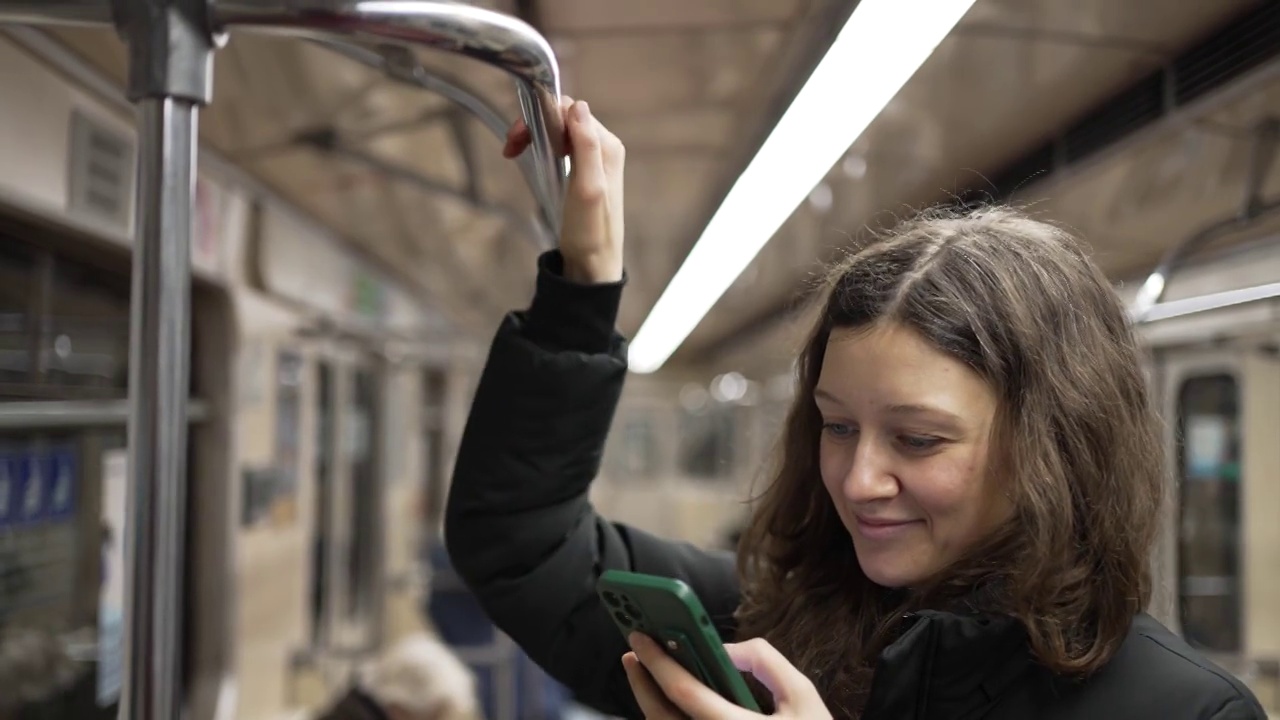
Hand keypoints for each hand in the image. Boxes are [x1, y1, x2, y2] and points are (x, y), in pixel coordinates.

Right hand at [504, 96, 624, 283]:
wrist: (592, 265)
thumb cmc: (590, 232)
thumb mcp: (587, 189)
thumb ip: (586, 147)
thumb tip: (577, 107)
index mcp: (607, 146)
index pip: (570, 110)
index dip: (542, 117)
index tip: (518, 139)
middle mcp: (603, 147)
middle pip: (564, 117)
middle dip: (534, 125)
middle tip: (511, 147)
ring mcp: (594, 159)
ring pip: (560, 130)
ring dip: (534, 135)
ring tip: (513, 151)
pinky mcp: (584, 171)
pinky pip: (561, 145)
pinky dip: (541, 146)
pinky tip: (528, 157)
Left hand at [621, 633, 831, 718]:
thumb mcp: (803, 696)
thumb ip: (765, 662)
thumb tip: (726, 649)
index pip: (684, 693)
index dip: (657, 662)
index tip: (639, 638)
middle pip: (661, 717)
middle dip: (641, 682)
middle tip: (634, 654)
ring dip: (651, 702)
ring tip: (649, 675)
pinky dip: (669, 718)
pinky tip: (673, 703)